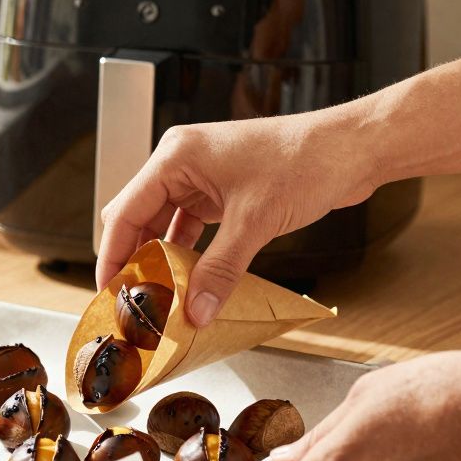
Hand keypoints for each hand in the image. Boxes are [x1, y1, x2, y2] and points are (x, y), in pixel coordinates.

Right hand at [95, 110, 379, 324]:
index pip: (124, 211)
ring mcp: (202, 176)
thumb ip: (220, 270)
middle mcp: (182, 163)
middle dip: (134, 260)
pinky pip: (191, 227)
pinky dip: (187, 254)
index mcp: (176, 156)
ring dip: (161, 260)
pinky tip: (189, 281)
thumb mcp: (255, 222)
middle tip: (132, 300)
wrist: (351, 149)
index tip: (108, 291)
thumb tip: (197, 311)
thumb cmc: (305, 160)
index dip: (112, 255)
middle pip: (139, 218)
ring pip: (164, 225)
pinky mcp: (223, 191)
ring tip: (158, 297)